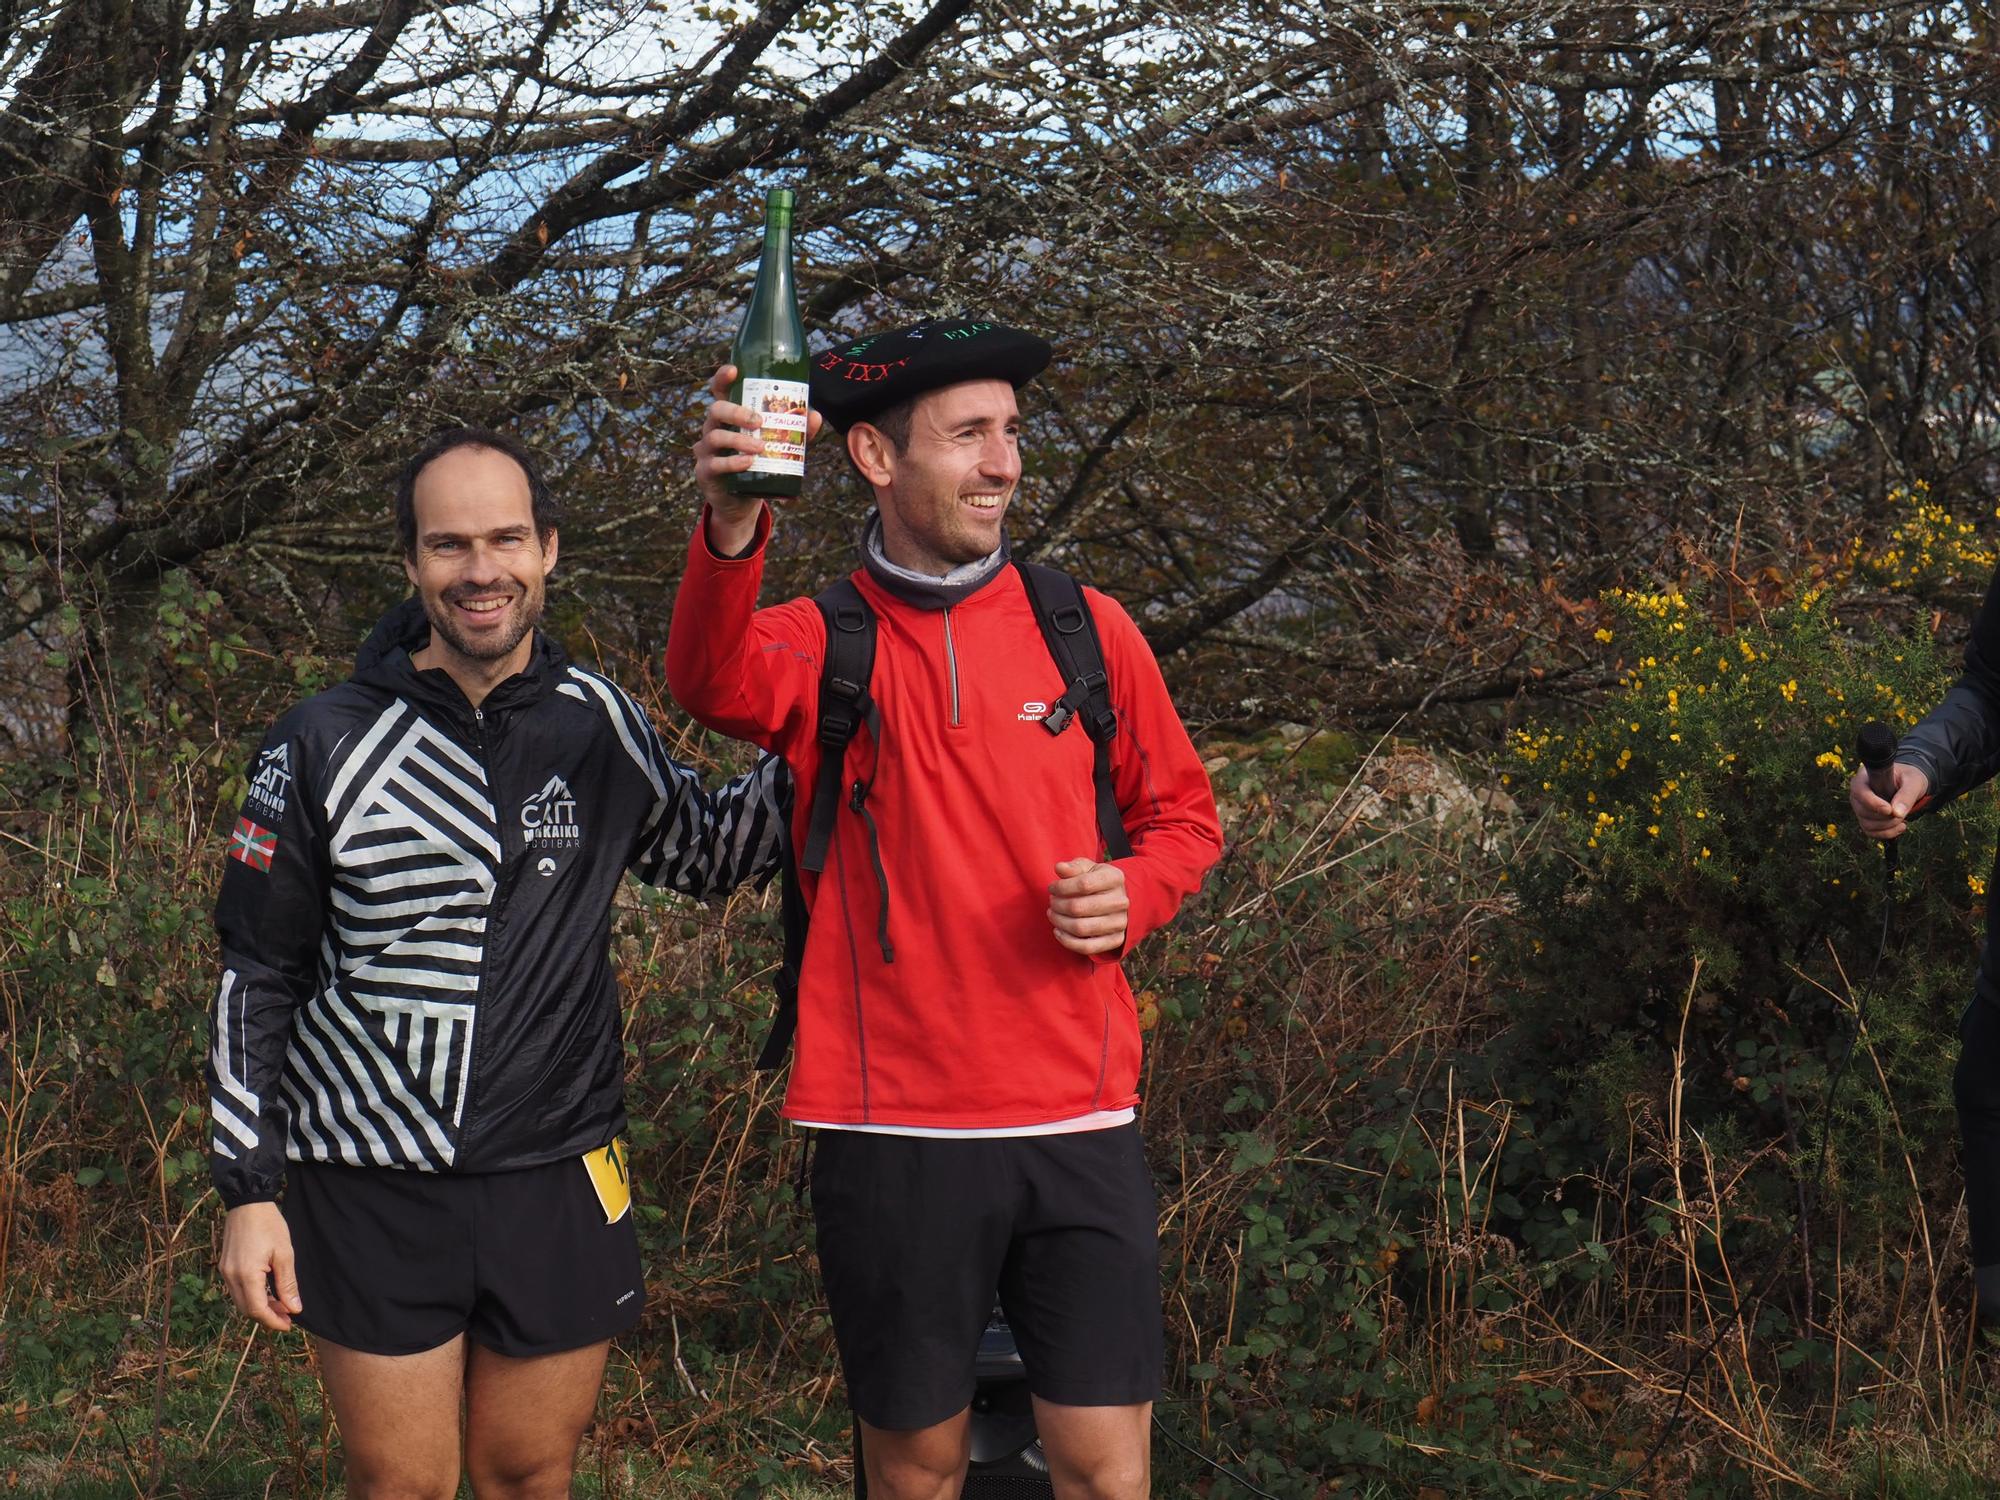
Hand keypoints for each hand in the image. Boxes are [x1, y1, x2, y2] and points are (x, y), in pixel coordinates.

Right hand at [220, 1201, 302, 1331]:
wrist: (247, 1203)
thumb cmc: (269, 1225)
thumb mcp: (284, 1254)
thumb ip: (287, 1284)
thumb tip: (294, 1308)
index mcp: (246, 1275)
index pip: (257, 1310)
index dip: (273, 1321)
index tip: (289, 1325)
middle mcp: (231, 1277)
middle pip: (247, 1309)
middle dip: (267, 1317)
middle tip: (288, 1316)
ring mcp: (225, 1272)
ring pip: (241, 1301)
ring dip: (260, 1307)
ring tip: (281, 1305)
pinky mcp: (225, 1266)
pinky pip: (237, 1290)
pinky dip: (252, 1296)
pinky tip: (268, 1292)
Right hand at [694, 365, 823, 553]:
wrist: (743, 502)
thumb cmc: (758, 464)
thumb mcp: (779, 446)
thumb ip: (797, 432)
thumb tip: (814, 415)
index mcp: (729, 416)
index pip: (720, 391)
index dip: (723, 378)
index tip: (734, 370)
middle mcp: (713, 428)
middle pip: (715, 409)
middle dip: (736, 412)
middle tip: (758, 421)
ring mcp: (706, 450)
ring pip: (715, 436)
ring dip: (738, 440)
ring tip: (760, 447)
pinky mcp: (705, 472)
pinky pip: (715, 464)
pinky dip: (732, 462)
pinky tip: (747, 462)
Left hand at [1048, 857, 1128, 955]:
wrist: (1116, 900)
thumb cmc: (1096, 881)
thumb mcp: (1087, 868)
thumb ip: (1073, 867)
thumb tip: (1059, 868)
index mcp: (1115, 878)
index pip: (1084, 884)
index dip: (1061, 887)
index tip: (1052, 888)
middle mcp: (1121, 901)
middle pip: (1079, 907)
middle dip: (1058, 905)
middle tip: (1052, 902)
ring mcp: (1120, 923)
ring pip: (1080, 928)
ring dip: (1060, 922)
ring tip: (1053, 914)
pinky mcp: (1116, 940)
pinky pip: (1087, 947)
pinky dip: (1067, 941)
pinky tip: (1058, 931)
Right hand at [1849, 761, 1928, 840]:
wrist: (1910, 785)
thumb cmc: (1909, 779)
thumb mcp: (1914, 782)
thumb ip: (1907, 795)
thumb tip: (1897, 813)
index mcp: (1865, 778)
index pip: (1859, 791)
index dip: (1872, 803)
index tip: (1889, 810)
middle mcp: (1858, 793)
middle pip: (1862, 811)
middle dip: (1885, 818)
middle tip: (1902, 814)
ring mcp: (1860, 807)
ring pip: (1866, 824)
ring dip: (1887, 826)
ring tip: (1902, 820)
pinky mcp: (1865, 819)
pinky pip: (1871, 832)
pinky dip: (1887, 833)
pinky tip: (1900, 826)